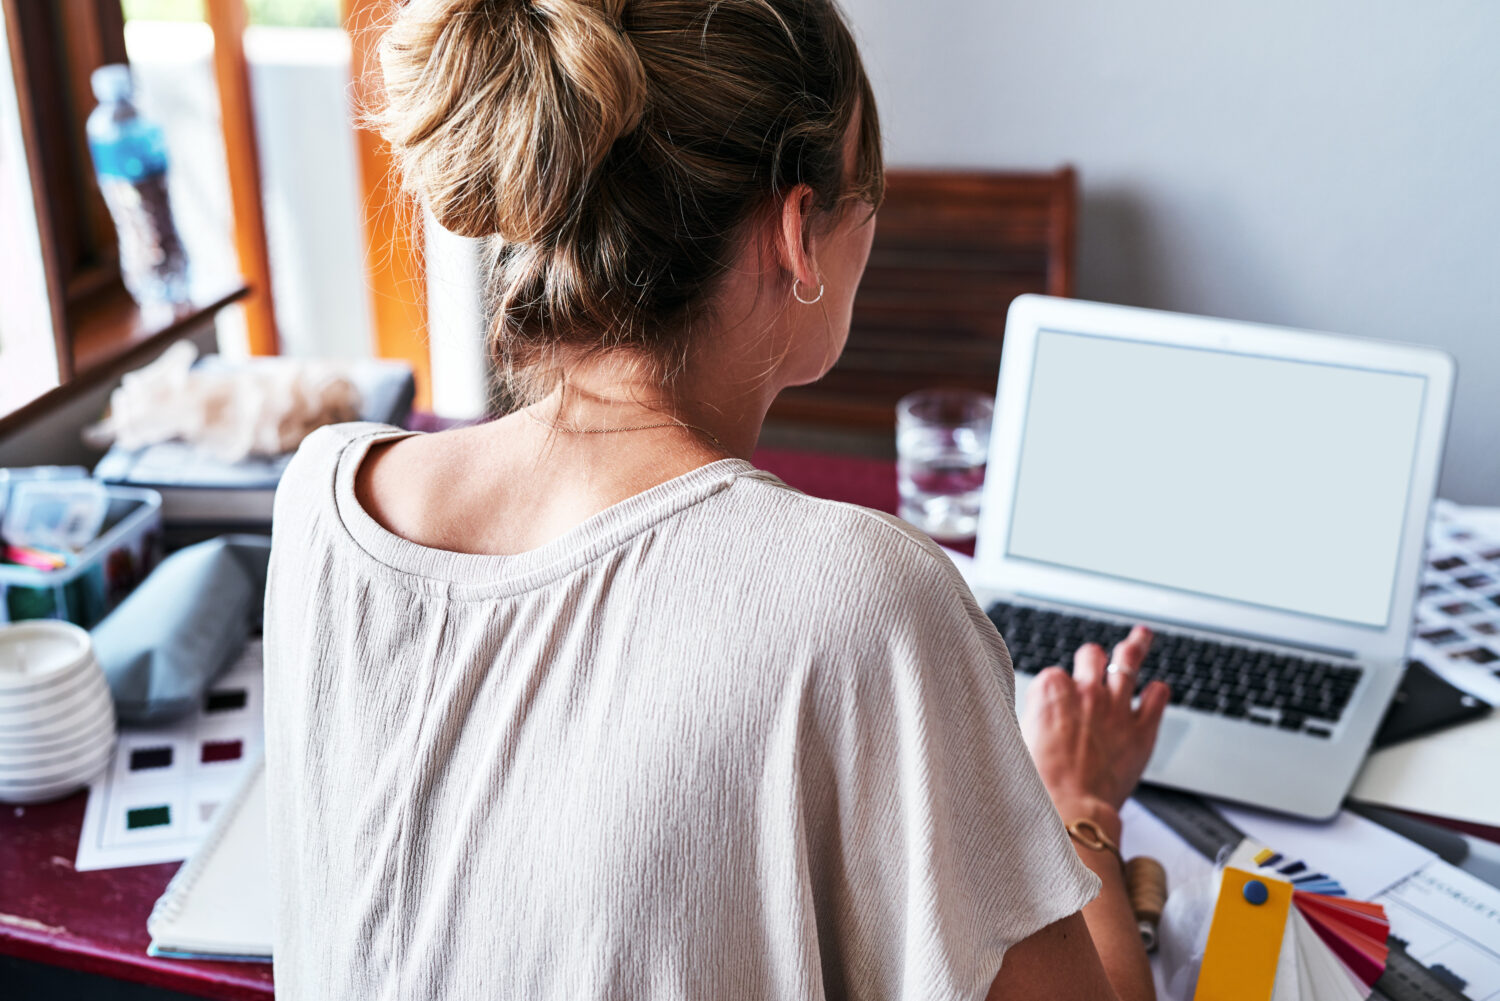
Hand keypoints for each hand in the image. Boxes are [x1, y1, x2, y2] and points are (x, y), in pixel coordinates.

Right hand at [1019, 626, 1170, 817]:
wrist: (1068, 810)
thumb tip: (1031, 715)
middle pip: (1091, 655)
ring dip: (1136, 646)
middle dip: (1092, 657)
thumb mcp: (1017, 741)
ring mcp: (1116, 707)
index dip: (1056, 691)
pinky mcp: (1142, 729)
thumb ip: (1030, 718)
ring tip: (1142, 636)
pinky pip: (1157, 696)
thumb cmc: (1038, 784)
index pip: (1055, 675)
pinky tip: (1157, 689)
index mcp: (1050, 690)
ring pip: (1129, 660)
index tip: (1057, 704)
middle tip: (1096, 656)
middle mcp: (1084, 691)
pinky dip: (1158, 691)